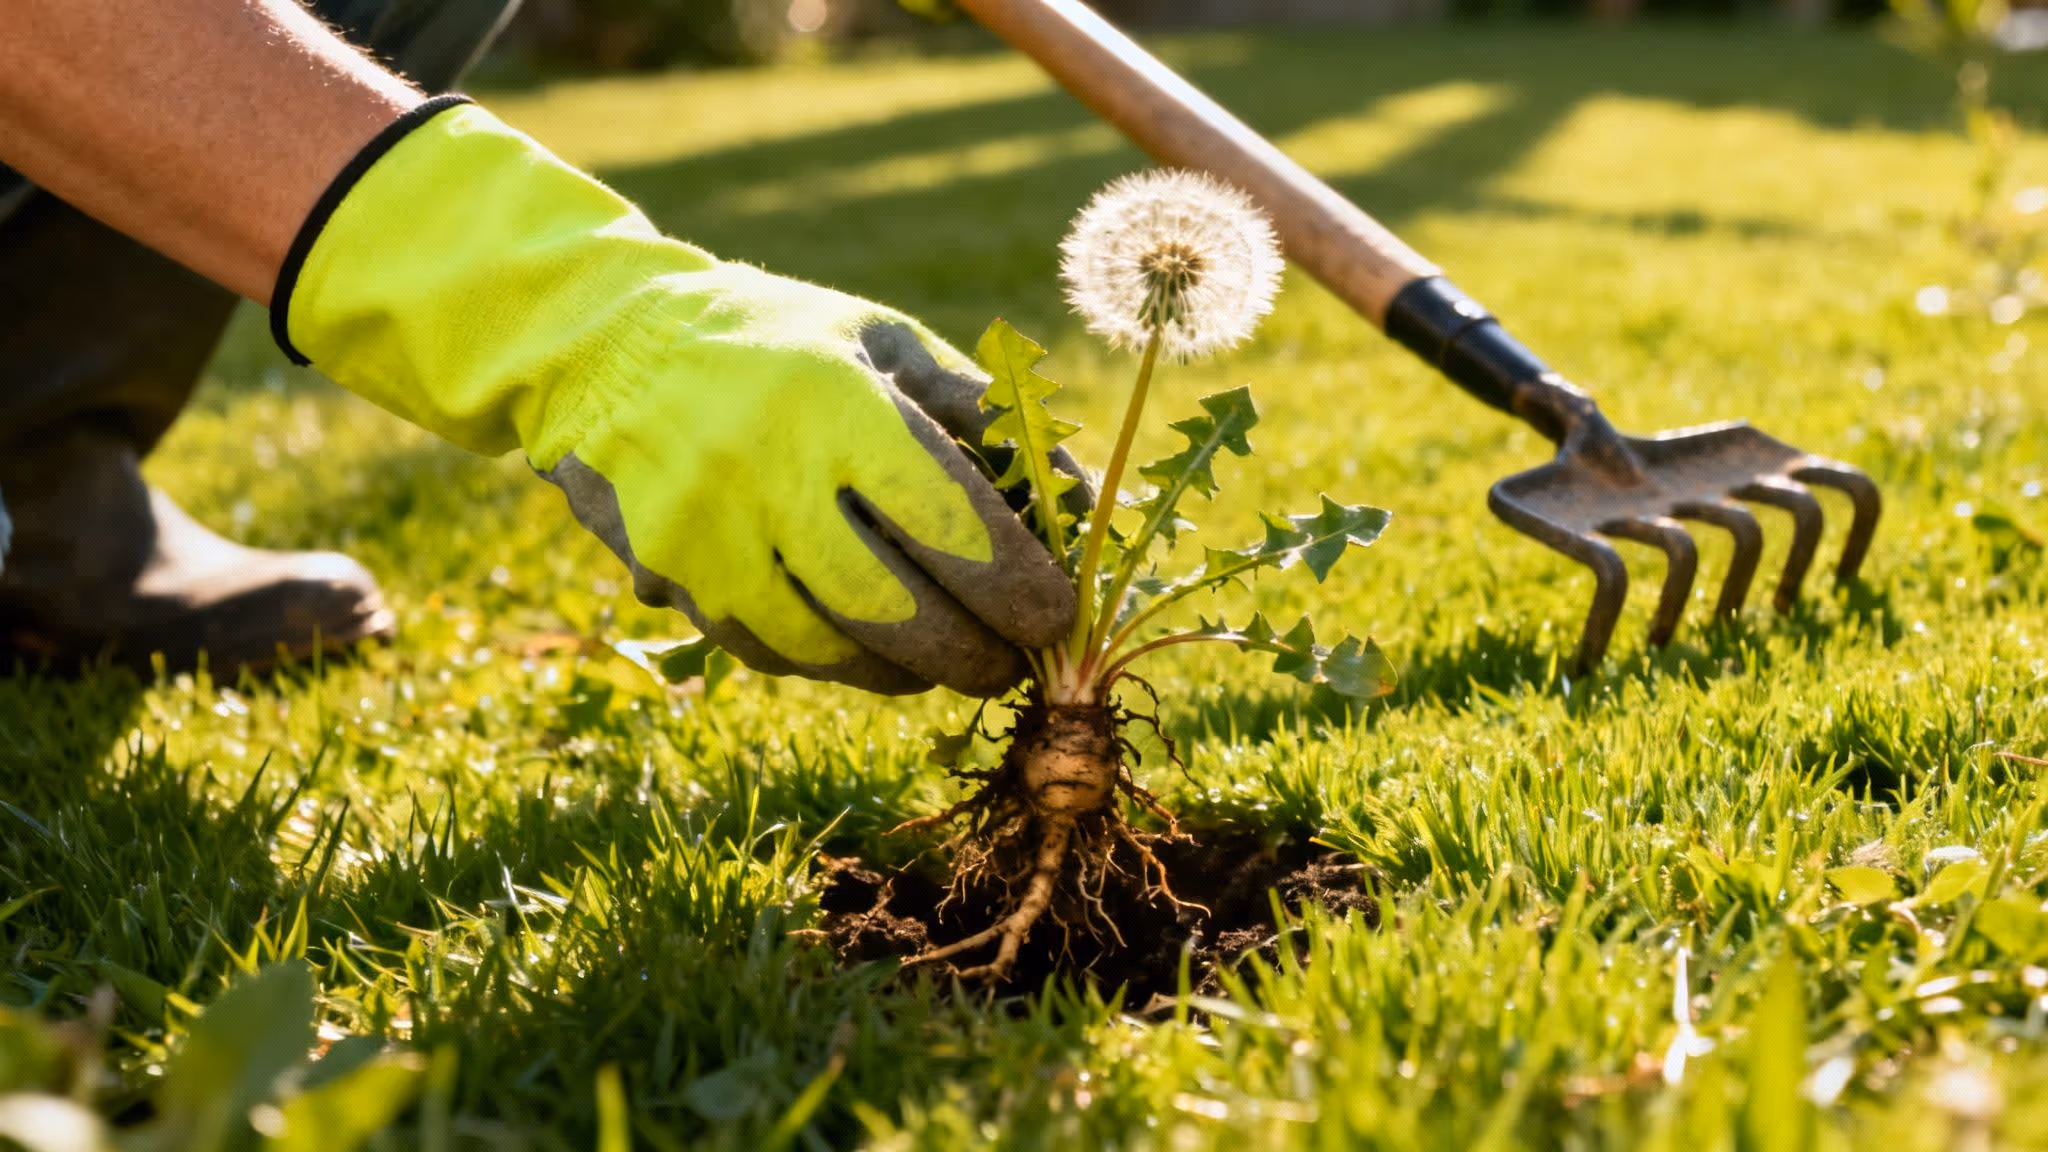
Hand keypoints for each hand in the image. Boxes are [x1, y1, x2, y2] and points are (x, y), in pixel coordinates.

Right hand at [275, 101, 1074, 694]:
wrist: (605, 347)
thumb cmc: (779, 342)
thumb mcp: (882, 340)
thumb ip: (981, 414)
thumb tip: (1081, 506)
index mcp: (836, 404)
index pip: (952, 522)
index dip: (1020, 586)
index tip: (1060, 615)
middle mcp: (767, 475)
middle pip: (899, 610)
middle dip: (976, 654)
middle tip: (1015, 662)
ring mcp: (710, 537)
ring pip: (836, 650)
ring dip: (911, 671)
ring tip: (949, 659)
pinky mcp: (672, 581)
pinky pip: (776, 653)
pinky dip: (837, 662)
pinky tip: (871, 646)